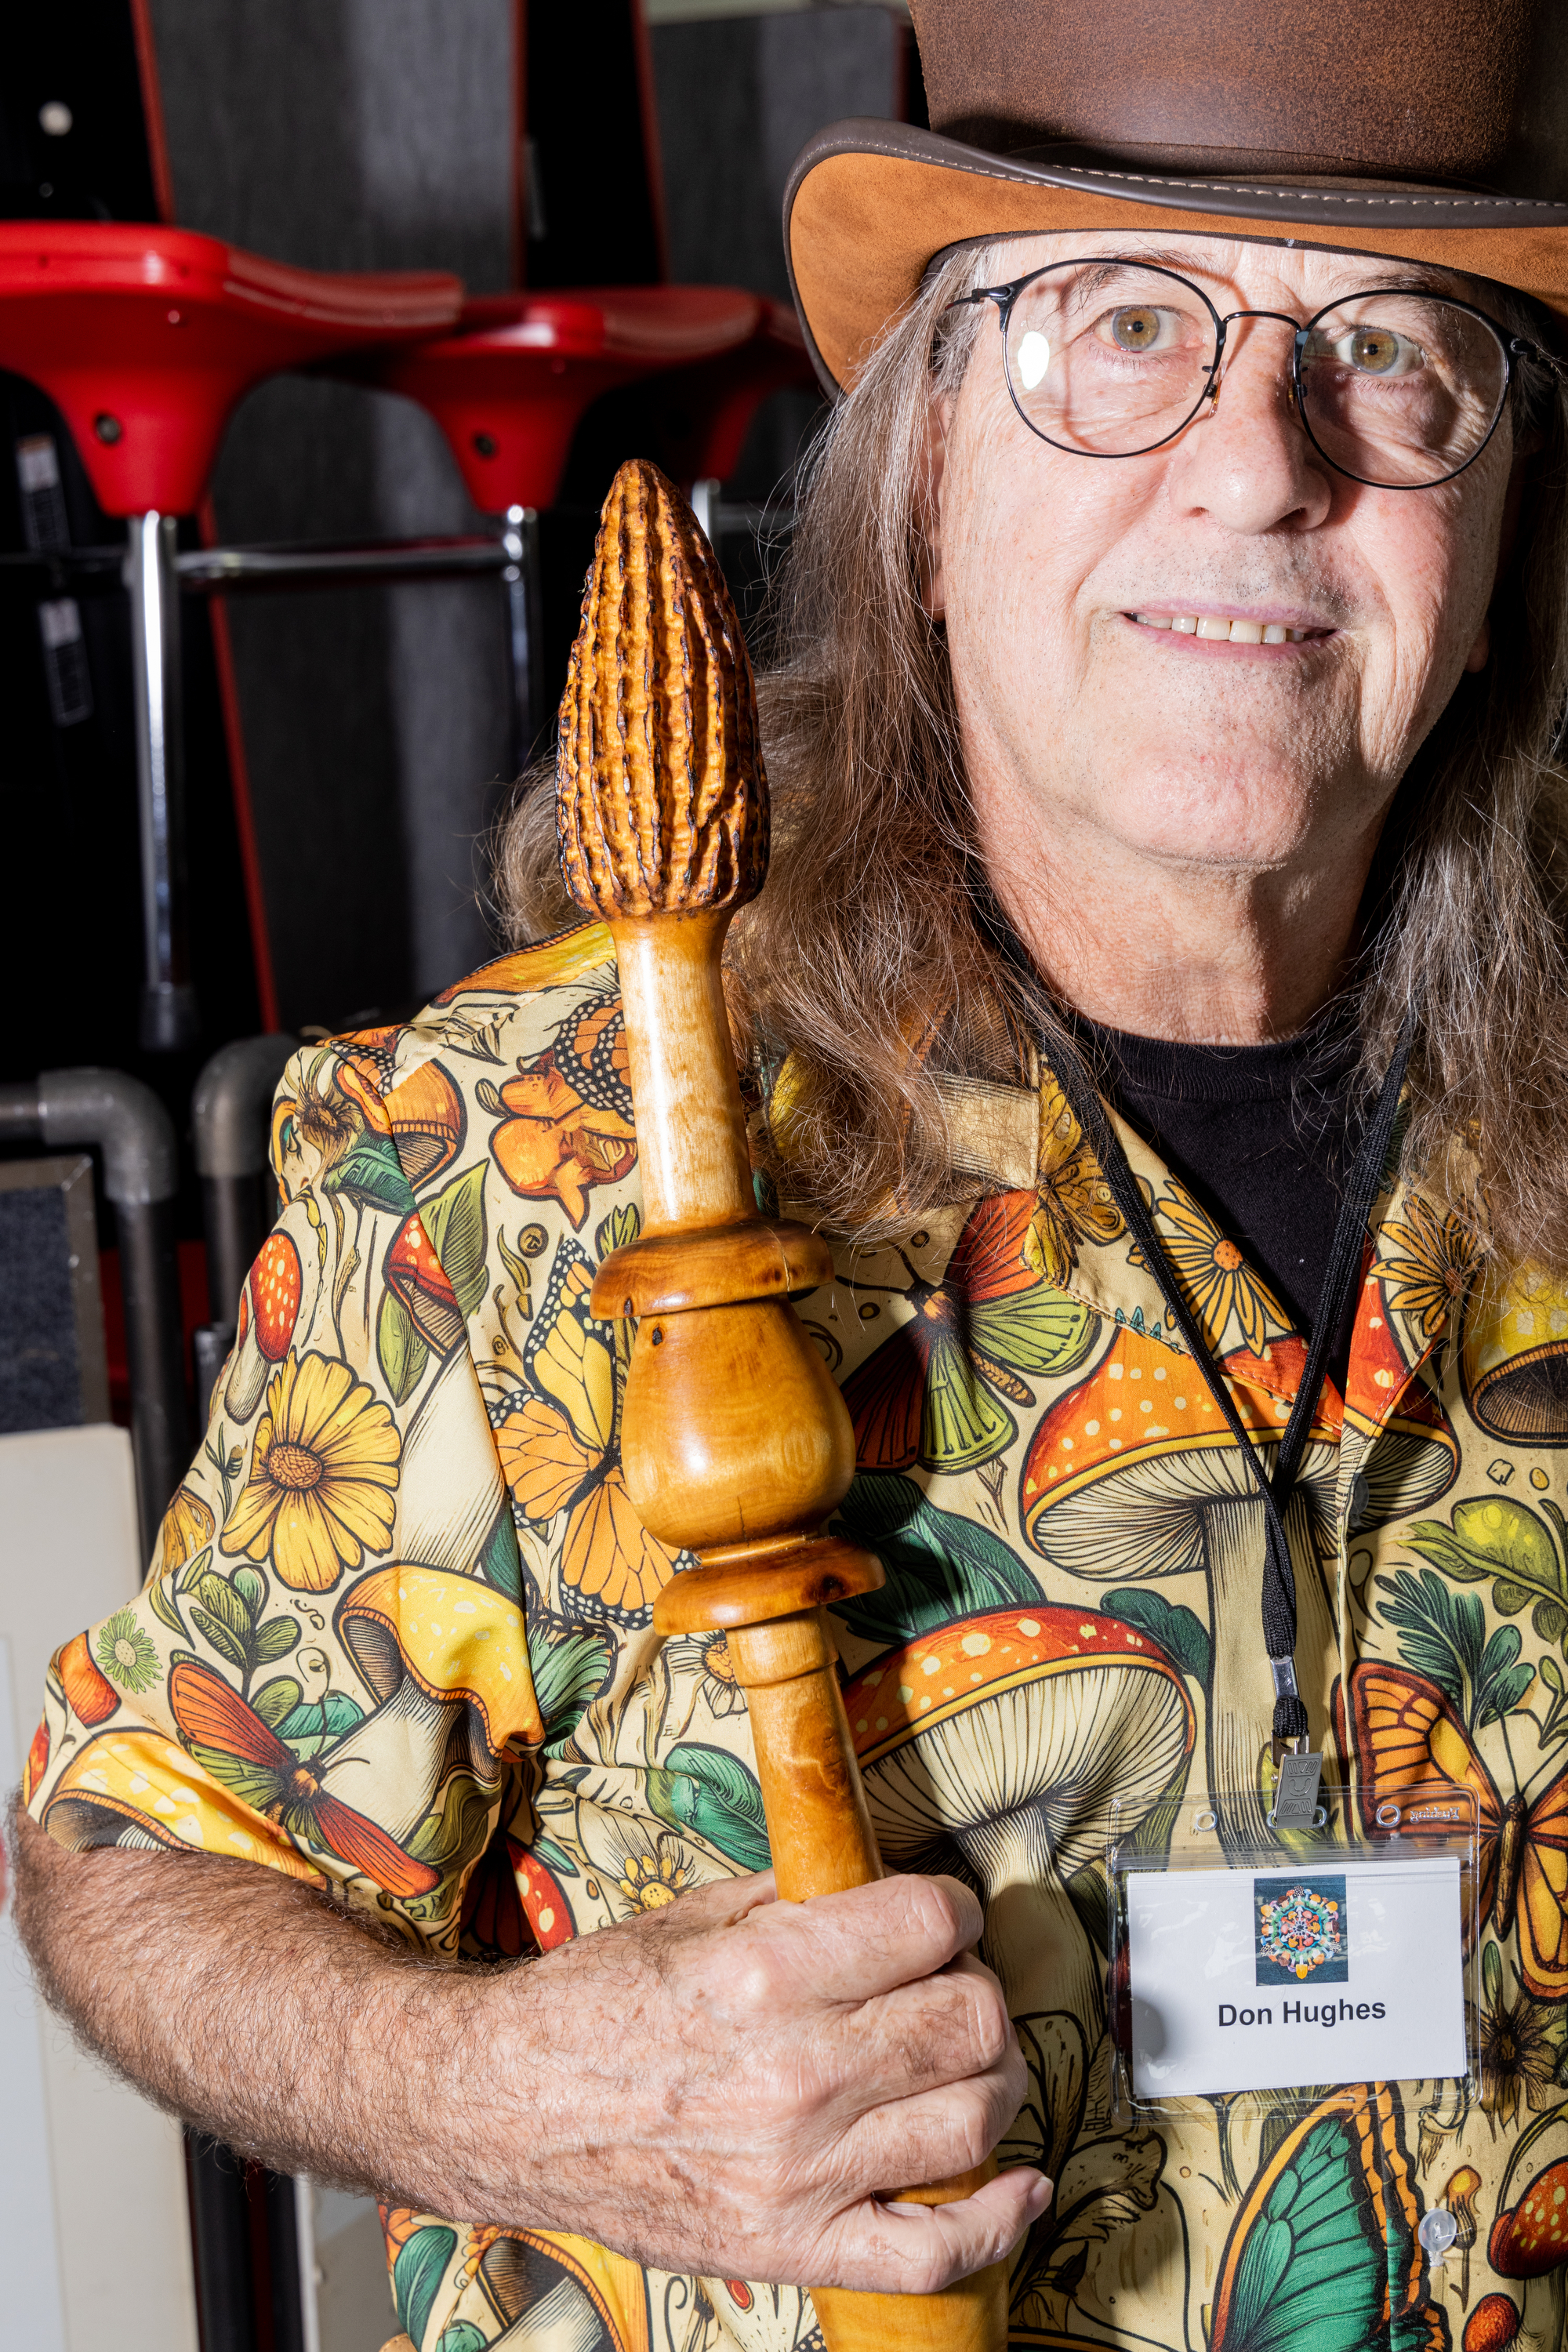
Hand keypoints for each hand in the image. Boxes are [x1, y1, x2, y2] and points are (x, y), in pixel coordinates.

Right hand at [496, 1868, 1049, 2291]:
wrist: (503, 2111)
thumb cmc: (590, 2011)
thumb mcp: (689, 1921)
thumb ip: (797, 1902)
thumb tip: (883, 1884)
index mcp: (768, 1977)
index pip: (930, 1925)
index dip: (952, 1911)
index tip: (941, 1917)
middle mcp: (797, 2075)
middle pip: (969, 2021)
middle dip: (975, 1987)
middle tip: (947, 1983)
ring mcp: (802, 2173)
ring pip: (974, 2119)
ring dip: (990, 2080)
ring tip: (960, 2062)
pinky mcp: (793, 2247)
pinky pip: (935, 2253)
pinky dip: (999, 2220)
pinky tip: (1018, 2181)